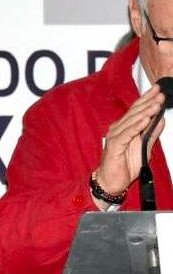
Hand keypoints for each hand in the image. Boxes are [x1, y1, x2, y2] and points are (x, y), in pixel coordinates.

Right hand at [93, 84, 164, 205]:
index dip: (146, 99)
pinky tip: (144, 120)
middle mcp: (118, 130)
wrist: (112, 182)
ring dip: (145, 113)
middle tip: (160, 95)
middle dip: (148, 103)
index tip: (158, 90)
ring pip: (131, 122)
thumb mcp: (144, 147)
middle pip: (134, 113)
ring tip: (156, 105)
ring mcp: (114, 137)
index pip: (136, 110)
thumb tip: (161, 120)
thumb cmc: (124, 166)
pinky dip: (136, 126)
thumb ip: (151, 133)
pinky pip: (126, 134)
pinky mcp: (113, 146)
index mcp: (125, 128)